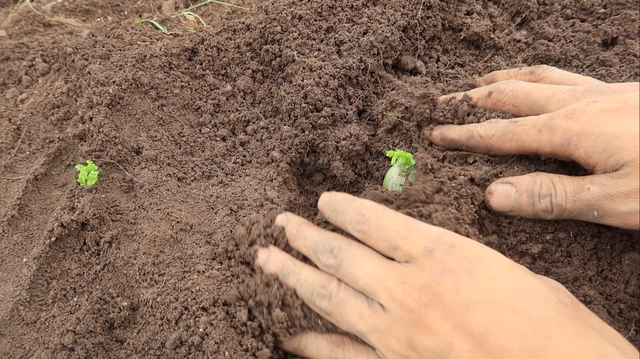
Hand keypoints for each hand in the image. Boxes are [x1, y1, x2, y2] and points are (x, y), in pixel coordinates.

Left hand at [254, 192, 637, 358]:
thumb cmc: (551, 324)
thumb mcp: (506, 270)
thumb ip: (458, 259)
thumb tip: (432, 254)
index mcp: (438, 254)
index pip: (372, 221)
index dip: (340, 208)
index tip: (322, 201)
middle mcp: (407, 289)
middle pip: (339, 255)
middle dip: (304, 237)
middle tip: (280, 225)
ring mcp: (395, 333)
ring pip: (328, 297)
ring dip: (292, 276)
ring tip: (267, 260)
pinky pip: (340, 353)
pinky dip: (312, 344)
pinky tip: (291, 336)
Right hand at [427, 65, 638, 228]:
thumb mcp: (615, 201)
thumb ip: (553, 197)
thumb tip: (492, 196)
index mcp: (571, 129)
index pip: (502, 133)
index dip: (464, 136)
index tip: (433, 135)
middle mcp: (581, 102)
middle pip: (512, 95)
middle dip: (472, 101)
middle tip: (442, 104)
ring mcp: (603, 92)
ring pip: (538, 78)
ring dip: (502, 81)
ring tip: (479, 82)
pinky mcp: (622, 92)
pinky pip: (564, 75)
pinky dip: (537, 76)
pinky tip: (540, 85)